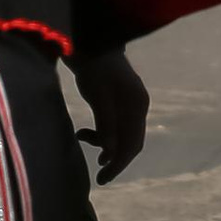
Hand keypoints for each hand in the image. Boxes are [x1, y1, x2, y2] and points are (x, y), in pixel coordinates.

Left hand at [71, 45, 149, 180]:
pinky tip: (82, 133)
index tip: (104, 177)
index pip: (133, 143)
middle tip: (99, 176)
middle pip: (130, 142)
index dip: (119, 163)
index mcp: (137, 105)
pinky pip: (111, 126)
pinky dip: (99, 133)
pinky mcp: (114, 102)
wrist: (88, 42)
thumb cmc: (93, 67)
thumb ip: (106, 123)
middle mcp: (136, 106)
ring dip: (104, 144)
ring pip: (119, 135)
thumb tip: (110, 153)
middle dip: (115, 159)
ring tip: (83, 140)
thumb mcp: (98, 96)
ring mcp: (126, 104)